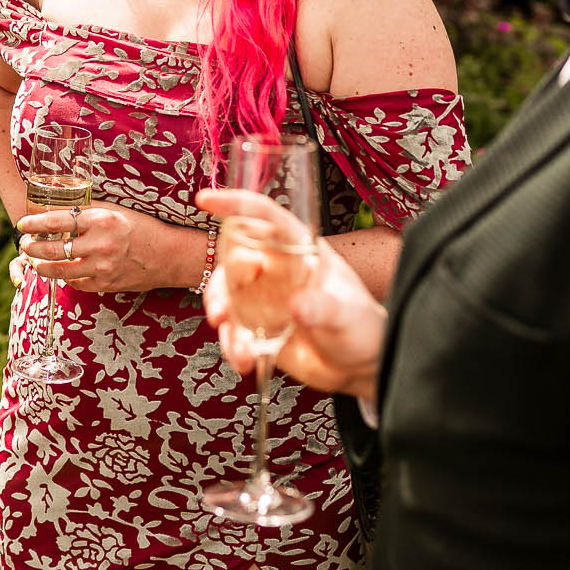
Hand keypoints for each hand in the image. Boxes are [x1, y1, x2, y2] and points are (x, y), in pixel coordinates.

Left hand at [14, 200, 202, 293]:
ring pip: (60, 271)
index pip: (57, 222)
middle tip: (24, 244)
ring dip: (42, 266)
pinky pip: (76, 283)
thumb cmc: (140, 227)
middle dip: (32, 247)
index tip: (22, 224)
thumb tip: (56, 208)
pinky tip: (60, 271)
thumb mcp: (114, 211)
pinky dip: (65, 277)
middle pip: (53, 249)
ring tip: (34, 261)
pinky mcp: (105, 285)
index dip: (34, 223)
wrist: (167, 255)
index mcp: (101, 220)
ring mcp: (102, 268)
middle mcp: (100, 245)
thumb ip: (86, 211)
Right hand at [197, 187, 385, 401]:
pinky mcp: (255, 325)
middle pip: (234, 258)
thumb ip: (323, 308)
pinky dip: (231, 345)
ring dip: (222, 317)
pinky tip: (245, 360)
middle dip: (223, 281)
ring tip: (238, 345)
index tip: (207, 201)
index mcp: (299, 250)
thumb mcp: (348, 314)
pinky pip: (231, 329)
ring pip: (225, 294)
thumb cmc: (362, 328)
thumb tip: (297, 305)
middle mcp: (275, 269)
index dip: (236, 205)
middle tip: (224, 309)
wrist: (358, 367)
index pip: (265, 217)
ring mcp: (262, 298)